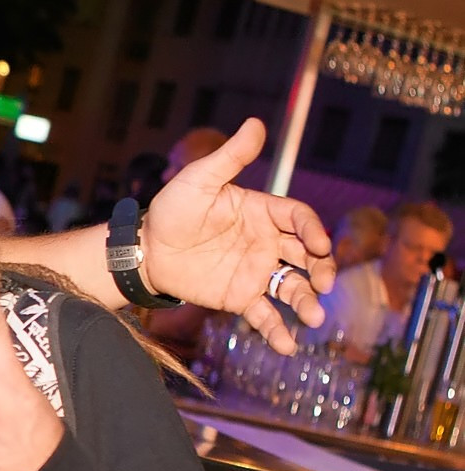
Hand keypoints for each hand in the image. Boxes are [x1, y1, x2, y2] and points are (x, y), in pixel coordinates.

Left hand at [142, 118, 334, 354]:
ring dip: (307, 302)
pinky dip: (278, 330)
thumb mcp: (199, 179)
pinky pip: (265, 314)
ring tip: (314, 318)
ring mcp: (255, 271)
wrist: (145, 249)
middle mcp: (266, 242)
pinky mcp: (240, 297)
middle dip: (322, 269)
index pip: (298, 218)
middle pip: (306, 255)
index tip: (316, 244)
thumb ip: (230, 158)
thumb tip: (256, 123)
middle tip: (325, 283)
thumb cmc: (171, 209)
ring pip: (291, 287)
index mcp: (262, 212)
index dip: (312, 230)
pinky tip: (288, 346)